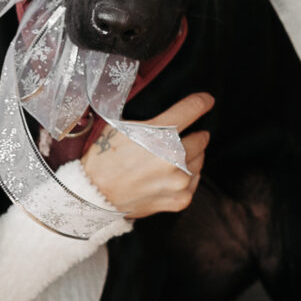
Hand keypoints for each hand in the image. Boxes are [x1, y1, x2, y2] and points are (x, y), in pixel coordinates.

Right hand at [80, 93, 211, 218]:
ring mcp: (179, 181)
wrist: (93, 195)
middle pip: (201, 138)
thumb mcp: (121, 126)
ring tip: (172, 160)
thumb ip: (149, 119)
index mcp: (161, 133)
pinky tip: (171, 177)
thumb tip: (168, 111)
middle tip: (180, 139)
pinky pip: (193, 183)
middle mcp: (175, 157)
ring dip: (190, 158)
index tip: (206, 101)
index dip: (202, 102)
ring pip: (199, 161)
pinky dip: (186, 178)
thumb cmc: (104, 158)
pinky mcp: (180, 199)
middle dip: (193, 136)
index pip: (194, 108)